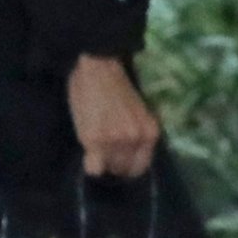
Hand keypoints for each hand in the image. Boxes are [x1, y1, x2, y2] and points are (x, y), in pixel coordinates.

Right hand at [67, 54, 160, 178]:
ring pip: (108, 169)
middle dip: (113, 163)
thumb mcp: (139, 114)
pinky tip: (87, 152)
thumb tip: (129, 155)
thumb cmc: (117, 87)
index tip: (118, 159)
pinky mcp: (94, 141)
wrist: (99, 67)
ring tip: (96, 145)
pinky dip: (90, 164)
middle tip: (104, 150)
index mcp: (150, 133)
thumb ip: (137, 135)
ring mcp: (115, 141)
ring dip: (101, 162)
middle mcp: (135, 139)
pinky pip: (93, 168)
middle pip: (124, 170)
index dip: (128, 165)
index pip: (140, 167)